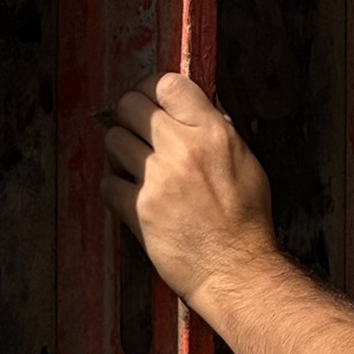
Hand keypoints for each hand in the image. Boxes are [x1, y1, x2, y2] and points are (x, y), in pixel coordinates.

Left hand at [101, 72, 275, 311]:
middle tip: (135, 132)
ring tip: (133, 166)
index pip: (167, 84)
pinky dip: (114, 190)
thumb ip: (218, 131)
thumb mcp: (245, 162)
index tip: (150, 101)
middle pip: (130, 105)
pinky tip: (130, 197)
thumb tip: (195, 108)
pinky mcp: (138, 209)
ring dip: (119, 151)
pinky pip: (107, 184)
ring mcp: (157, 178)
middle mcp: (182, 148)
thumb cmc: (245, 222)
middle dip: (129, 115)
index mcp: (212, 131)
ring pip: (113, 140)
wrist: (235, 270)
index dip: (152, 89)